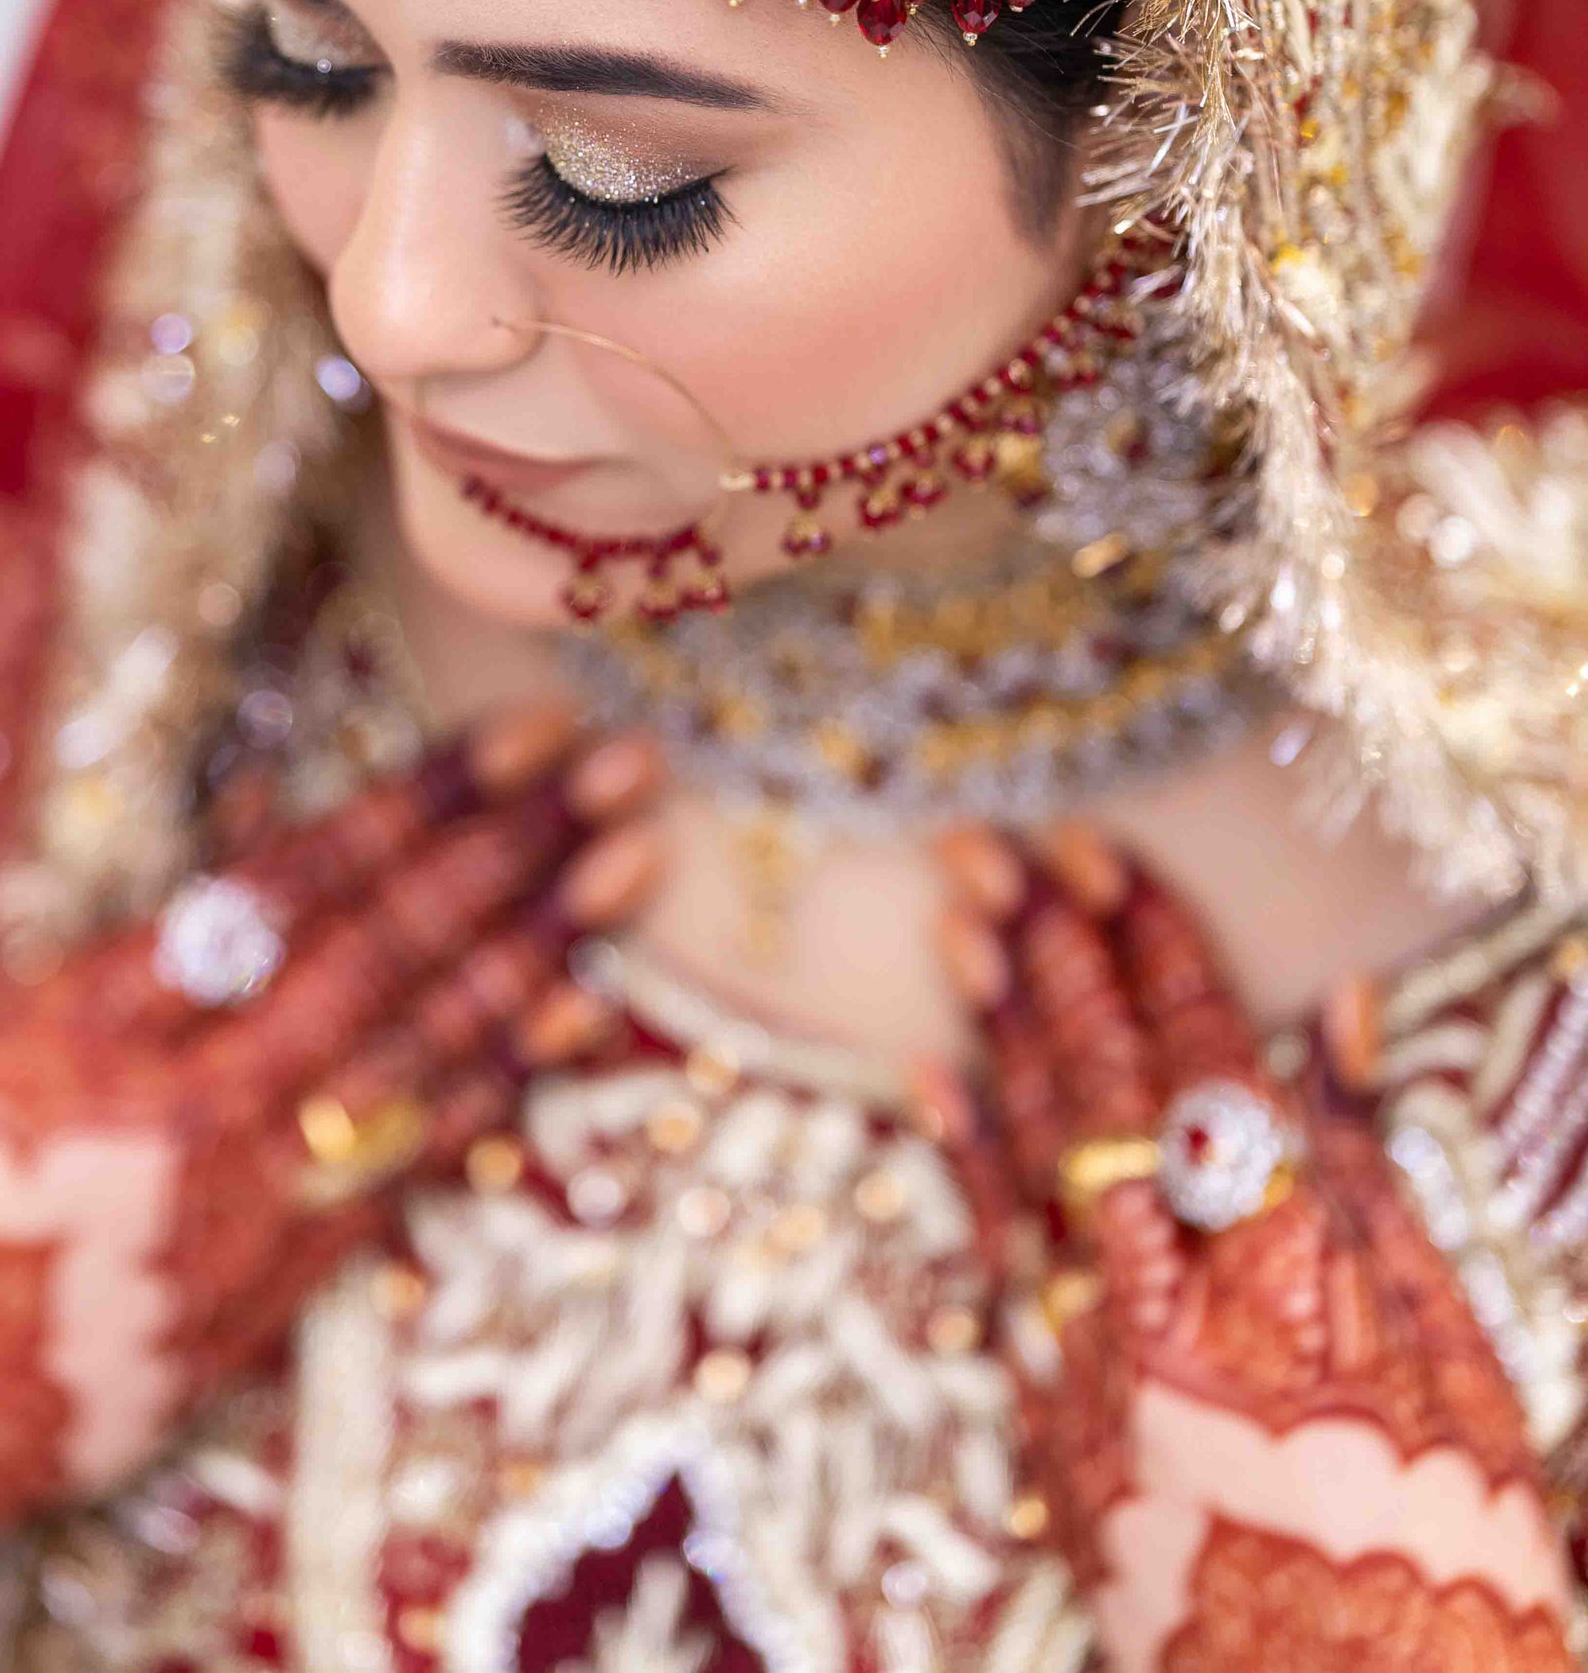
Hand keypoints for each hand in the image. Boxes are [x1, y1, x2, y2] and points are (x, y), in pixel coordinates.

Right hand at [0, 705, 658, 1622]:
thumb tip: (255, 824)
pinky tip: (577, 1022)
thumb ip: (126, 941)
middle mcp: (174, 1112)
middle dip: (511, 852)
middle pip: (379, 956)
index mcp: (87, 1024)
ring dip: (538, 953)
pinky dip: (497, 1091)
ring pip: (415, 1058)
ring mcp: (232, 1210)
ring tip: (632, 869)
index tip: (513, 735)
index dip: (415, 803)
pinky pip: (406, 1172)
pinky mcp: (266, 1294)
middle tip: (622, 770)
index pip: (289, 888)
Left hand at [933, 828, 1574, 1672]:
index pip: (1202, 1061)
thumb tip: (1334, 1019)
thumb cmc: (1439, 1544)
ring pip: (1030, 1151)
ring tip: (960, 913)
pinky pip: (992, 1258)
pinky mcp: (1055, 1421)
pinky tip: (933, 1069)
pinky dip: (963, 1156)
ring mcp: (1097, 1362)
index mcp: (1290, 1273)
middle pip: (1096, 1084)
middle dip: (1048, 950)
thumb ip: (1374, 1180)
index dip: (1150, 947)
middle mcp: (1175, 1302)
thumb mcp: (1455, 1355)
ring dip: (995, 1020)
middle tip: (1001, 843)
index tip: (1109, 852)